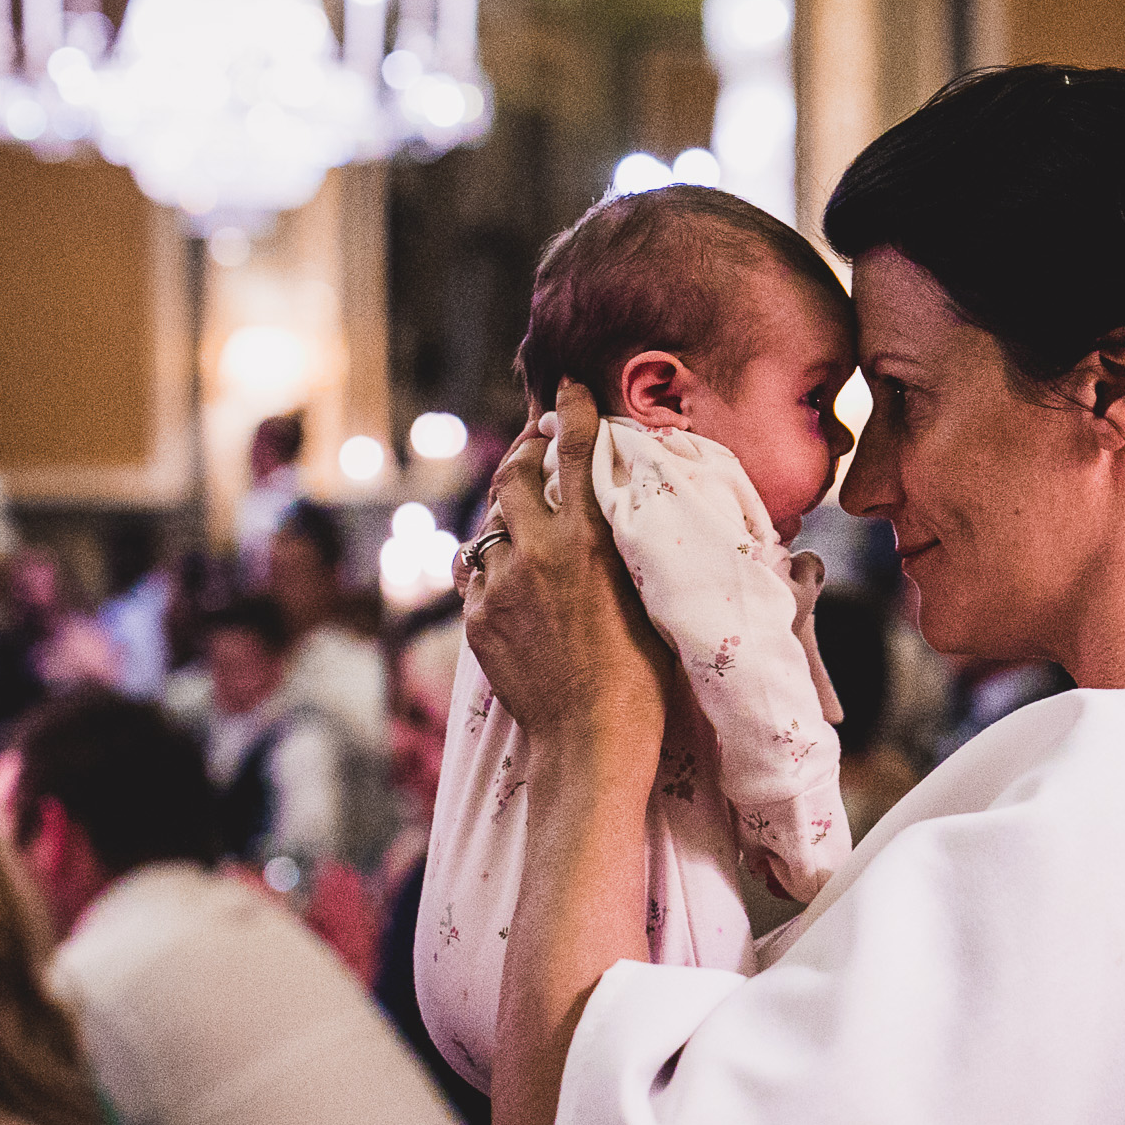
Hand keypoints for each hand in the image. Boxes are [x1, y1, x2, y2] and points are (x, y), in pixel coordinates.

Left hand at [462, 381, 670, 754]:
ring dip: (507, 515)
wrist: (591, 737)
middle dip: (522, 450)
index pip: (576, 450)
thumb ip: (629, 544)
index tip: (569, 387)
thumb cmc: (644, 674)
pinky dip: (490, 565)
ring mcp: (499, 584)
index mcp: (588, 538)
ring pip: (488, 525)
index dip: (573, 410)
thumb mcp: (651, 593)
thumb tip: (628, 508)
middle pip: (512, 474)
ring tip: (524, 518)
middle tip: (535, 442)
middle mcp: (537, 550)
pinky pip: (474, 572)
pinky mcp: (477, 618)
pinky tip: (507, 574)